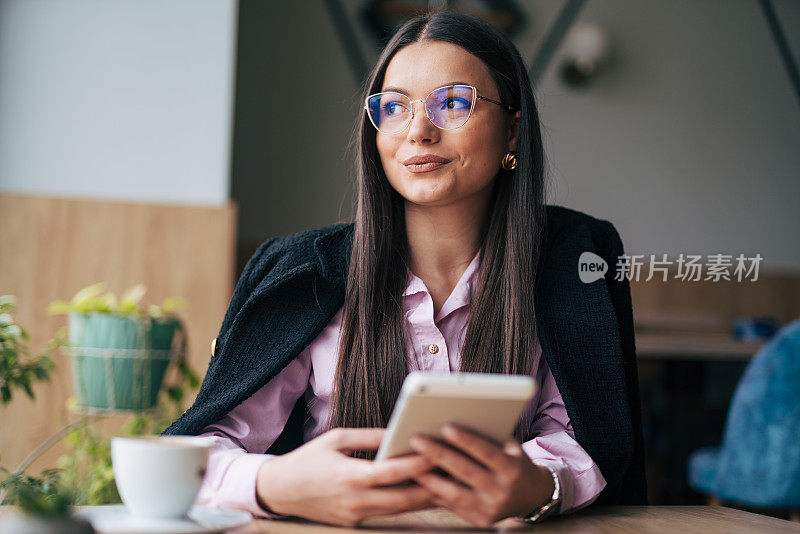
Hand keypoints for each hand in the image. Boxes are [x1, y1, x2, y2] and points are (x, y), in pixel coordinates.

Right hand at [256, 427, 436, 525]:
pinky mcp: (355, 523)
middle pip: (403, 499)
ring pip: (399, 510)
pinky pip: (387, 513)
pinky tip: (420, 492)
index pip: (391, 473)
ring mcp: (355, 516)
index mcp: (349, 476)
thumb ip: (370, 436)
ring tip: (447, 483)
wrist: (280, 491)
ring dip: (424, 498)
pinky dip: (406, 503)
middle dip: (432, 488)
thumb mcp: (336, 438)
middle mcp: (354, 501)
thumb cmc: (307, 460)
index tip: (437, 453)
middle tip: (454, 473)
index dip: (417, 465)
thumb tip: (398, 431)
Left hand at [410, 423, 554, 526]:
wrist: (533, 497)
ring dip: (429, 477)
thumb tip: (457, 420)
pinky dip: (435, 491)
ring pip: (454, 493)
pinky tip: (418, 479)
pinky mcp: (480, 520)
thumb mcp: (511, 448)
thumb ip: (489, 438)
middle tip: (417, 439)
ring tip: (409, 462)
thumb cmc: (516, 463)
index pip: (487, 453)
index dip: (467, 440)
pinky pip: (453, 505)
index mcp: (513, 470)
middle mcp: (502, 492)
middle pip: (466, 472)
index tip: (446, 426)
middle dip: (439, 454)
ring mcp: (491, 510)